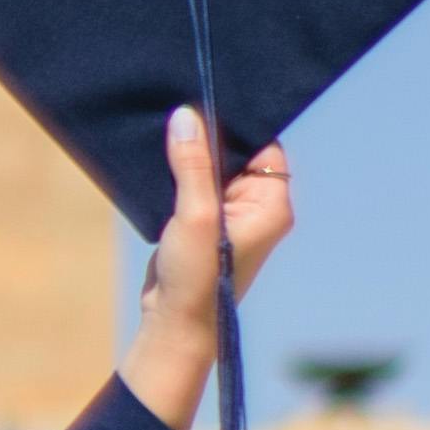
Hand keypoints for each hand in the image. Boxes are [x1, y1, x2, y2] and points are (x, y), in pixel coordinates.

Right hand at [114, 109, 294, 429]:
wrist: (175, 324)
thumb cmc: (197, 278)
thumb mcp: (195, 214)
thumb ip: (193, 164)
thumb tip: (186, 115)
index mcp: (272, 205)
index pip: (263, 147)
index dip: (236, 126)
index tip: (204, 105)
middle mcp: (257, 209)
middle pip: (236, 156)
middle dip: (208, 139)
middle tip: (178, 115)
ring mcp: (230, 219)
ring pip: (211, 172)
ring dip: (189, 159)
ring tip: (163, 137)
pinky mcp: (204, 226)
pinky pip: (195, 189)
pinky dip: (178, 176)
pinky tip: (157, 164)